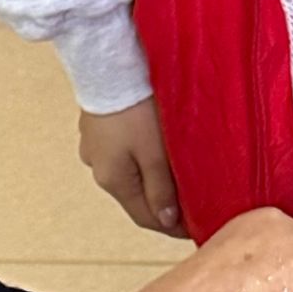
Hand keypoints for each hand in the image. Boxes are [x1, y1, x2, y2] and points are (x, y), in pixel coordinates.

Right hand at [79, 98, 188, 237]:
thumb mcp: (155, 154)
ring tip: (178, 172)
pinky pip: (123, 151)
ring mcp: (94, 147)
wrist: (109, 63)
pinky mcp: (97, 127)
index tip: (197, 227)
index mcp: (113, 181)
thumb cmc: (136, 110)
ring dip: (152, 177)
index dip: (172, 227)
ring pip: (130, 172)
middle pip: (137, 195)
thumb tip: (167, 222)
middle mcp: (99, 168)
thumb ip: (162, 190)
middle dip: (164, 202)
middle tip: (194, 200)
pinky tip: (155, 147)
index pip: (145, 218)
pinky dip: (141, 156)